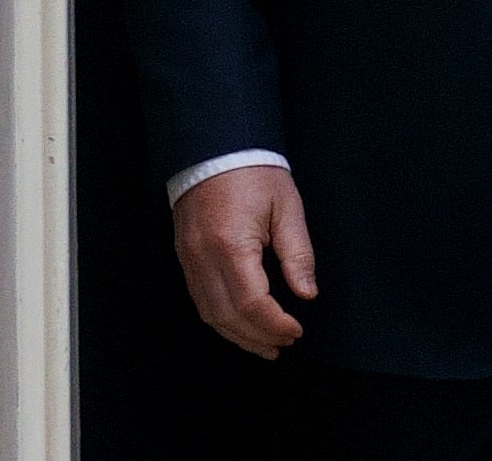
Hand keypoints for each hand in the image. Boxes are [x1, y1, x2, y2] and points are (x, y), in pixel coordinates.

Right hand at [171, 164, 318, 359]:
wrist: (215, 147)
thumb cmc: (255, 172)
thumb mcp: (287, 207)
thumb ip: (298, 253)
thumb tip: (307, 293)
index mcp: (231, 244)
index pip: (251, 302)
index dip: (274, 324)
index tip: (296, 330)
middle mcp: (204, 257)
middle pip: (227, 316)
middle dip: (257, 337)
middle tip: (284, 343)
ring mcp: (189, 258)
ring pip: (209, 313)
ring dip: (237, 335)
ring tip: (265, 345)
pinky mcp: (185, 256)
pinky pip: (199, 299)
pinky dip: (220, 318)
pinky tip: (239, 325)